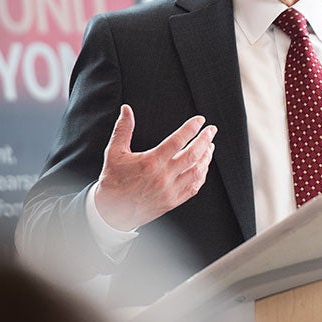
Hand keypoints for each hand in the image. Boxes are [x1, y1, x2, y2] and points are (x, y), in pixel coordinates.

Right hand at [92, 105, 216, 230]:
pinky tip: (203, 168)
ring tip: (209, 146)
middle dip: (205, 139)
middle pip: (193, 155)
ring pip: (197, 172)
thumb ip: (123, 129)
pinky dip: (201, 176)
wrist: (111, 212)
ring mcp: (170, 191)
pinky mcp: (172, 201)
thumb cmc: (113, 182)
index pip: (178, 141)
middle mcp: (163, 177)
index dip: (191, 128)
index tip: (200, 120)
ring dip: (206, 157)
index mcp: (151, 162)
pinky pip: (193, 188)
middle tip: (211, 130)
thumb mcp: (114, 152)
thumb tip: (126, 110)